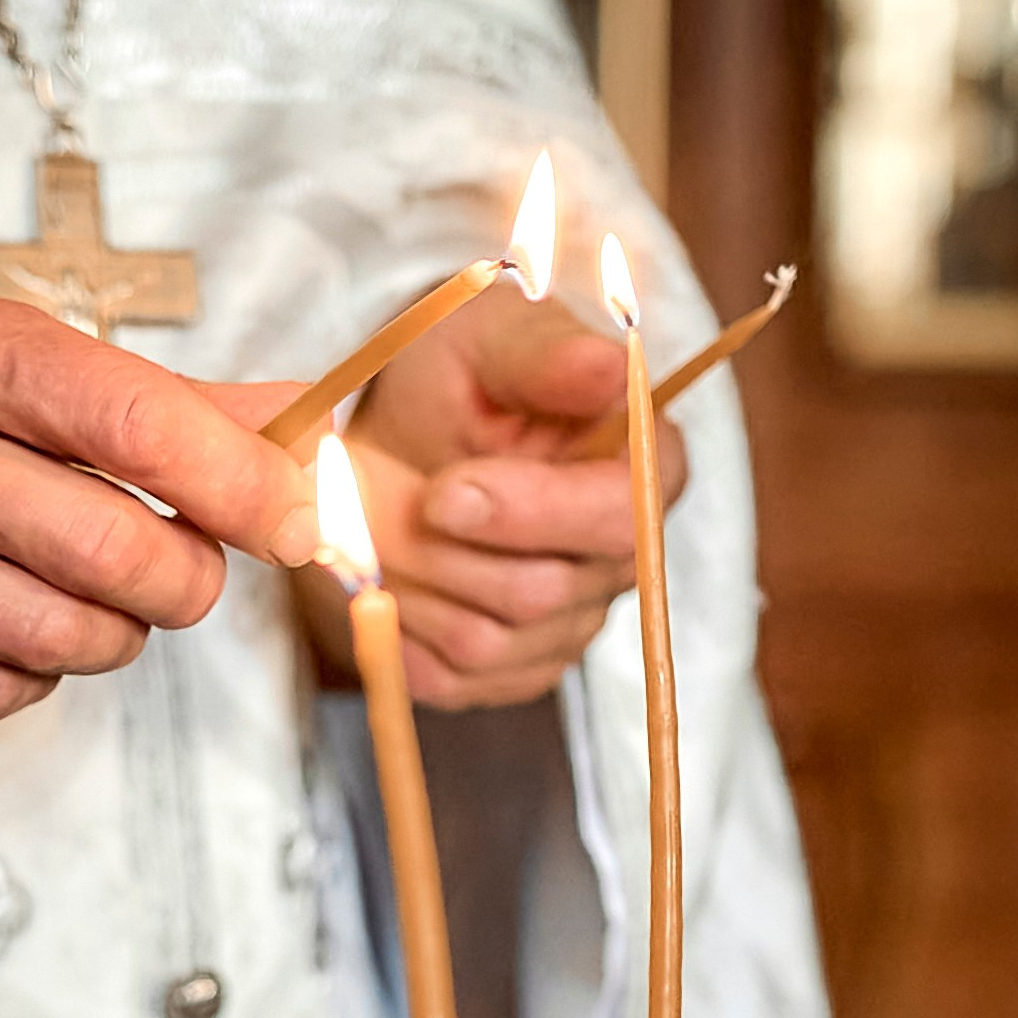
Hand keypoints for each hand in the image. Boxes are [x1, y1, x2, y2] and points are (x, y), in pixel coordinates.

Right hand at [0, 269, 321, 723]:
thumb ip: (134, 393)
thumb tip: (284, 428)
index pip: (132, 422)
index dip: (240, 484)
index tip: (295, 518)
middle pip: (114, 552)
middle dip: (183, 575)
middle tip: (179, 564)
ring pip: (62, 637)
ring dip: (109, 629)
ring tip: (79, 589)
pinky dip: (27, 670)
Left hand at [295, 284, 686, 708]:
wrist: (402, 442)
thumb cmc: (460, 379)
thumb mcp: (492, 338)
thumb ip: (546, 354)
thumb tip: (610, 365)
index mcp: (647, 467)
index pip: (620, 519)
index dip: (529, 513)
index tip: (445, 490)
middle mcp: (622, 560)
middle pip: (539, 592)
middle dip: (437, 547)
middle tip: (371, 491)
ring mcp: (572, 624)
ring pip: (484, 642)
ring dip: (405, 581)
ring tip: (370, 518)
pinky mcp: (514, 672)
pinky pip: (450, 679)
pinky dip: (394, 626)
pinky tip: (383, 570)